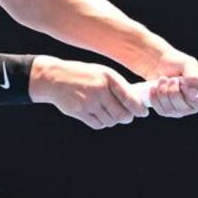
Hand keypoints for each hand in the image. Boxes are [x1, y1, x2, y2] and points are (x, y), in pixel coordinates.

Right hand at [30, 57, 148, 129]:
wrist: (55, 78)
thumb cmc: (82, 75)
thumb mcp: (102, 73)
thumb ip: (117, 86)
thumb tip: (134, 103)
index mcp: (108, 78)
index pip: (129, 98)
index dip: (139, 108)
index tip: (143, 112)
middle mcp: (99, 90)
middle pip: (121, 114)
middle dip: (127, 117)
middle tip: (127, 116)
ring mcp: (88, 102)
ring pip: (110, 121)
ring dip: (113, 120)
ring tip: (110, 113)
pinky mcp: (79, 112)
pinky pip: (98, 124)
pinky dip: (102, 123)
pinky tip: (99, 115)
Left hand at [142, 51, 197, 117]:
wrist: (159, 64)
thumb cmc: (177, 63)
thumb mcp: (188, 64)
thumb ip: (193, 77)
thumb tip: (194, 94)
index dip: (192, 98)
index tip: (183, 85)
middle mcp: (194, 105)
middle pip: (184, 109)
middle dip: (173, 92)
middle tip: (171, 79)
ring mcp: (180, 110)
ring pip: (170, 110)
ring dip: (163, 93)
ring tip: (162, 79)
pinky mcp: (167, 111)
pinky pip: (161, 111)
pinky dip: (155, 98)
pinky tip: (154, 87)